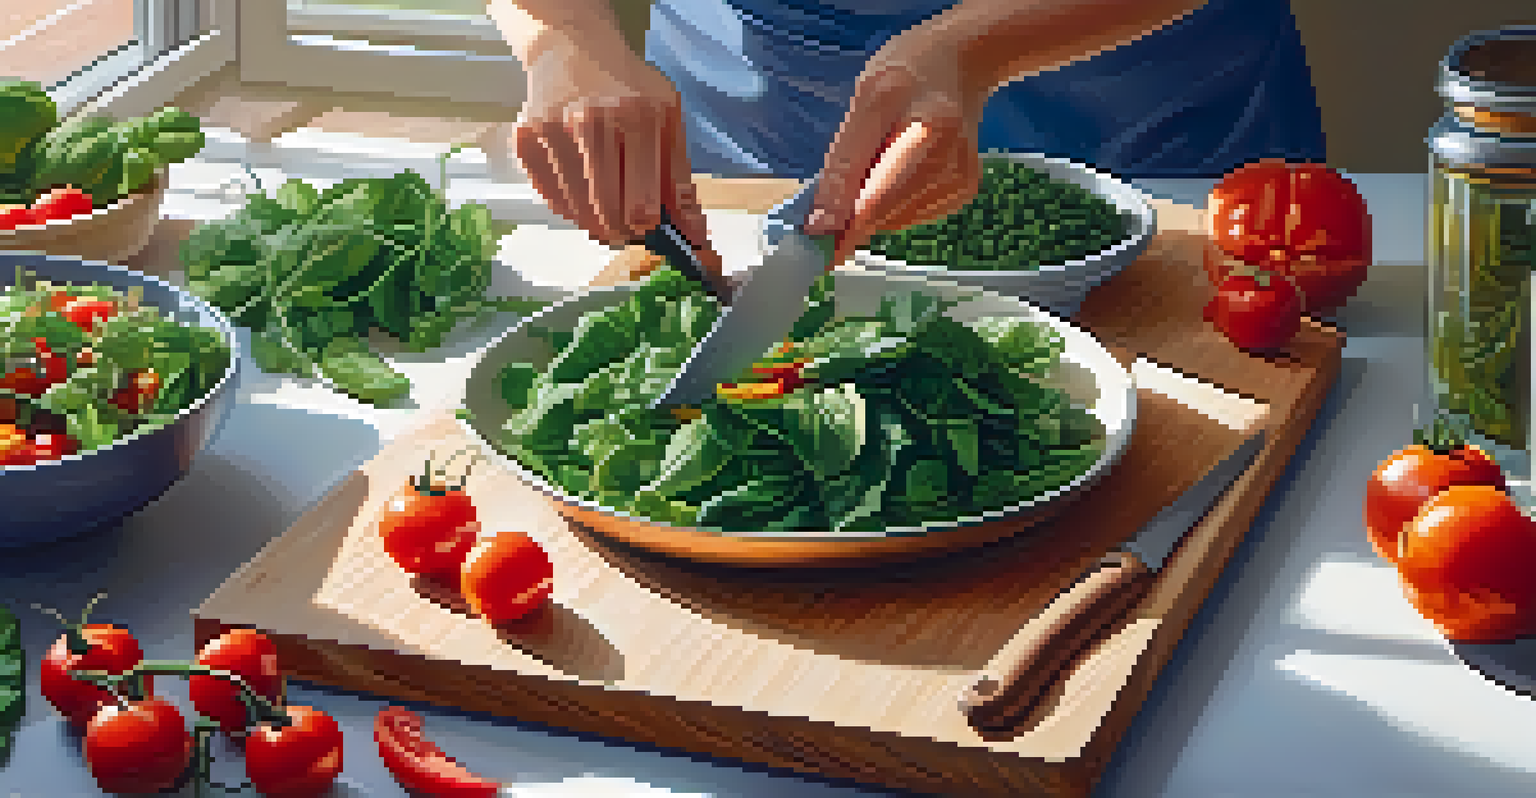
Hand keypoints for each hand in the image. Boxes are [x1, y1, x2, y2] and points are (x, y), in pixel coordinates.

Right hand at [511, 35, 722, 275]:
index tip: (649, 226)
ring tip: (605, 203)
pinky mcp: (525, 140)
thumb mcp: (667, 118)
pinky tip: (581, 191)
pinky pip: (550, 198)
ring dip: (595, 220)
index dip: (647, 225)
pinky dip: (569, 206)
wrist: (572, 48)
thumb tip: (693, 233)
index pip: (641, 202)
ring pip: (577, 211)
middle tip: (628, 226)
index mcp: (636, 117)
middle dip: (622, 228)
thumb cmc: (627, 86)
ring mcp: (552, 131)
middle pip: (607, 212)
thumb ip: (680, 178)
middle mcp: (590, 123)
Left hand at [804, 27, 986, 265]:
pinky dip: (890, 202)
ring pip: (893, 220)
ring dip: (870, 206)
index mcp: (930, 131)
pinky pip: (908, 215)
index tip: (812, 246)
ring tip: (878, 159)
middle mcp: (952, 165)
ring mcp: (961, 183)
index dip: (840, 228)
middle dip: (850, 213)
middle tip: (834, 190)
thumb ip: (843, 164)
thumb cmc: (908, 72)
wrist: (960, 63)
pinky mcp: (962, 193)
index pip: (876, 200)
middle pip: (883, 214)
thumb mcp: (866, 101)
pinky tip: (897, 168)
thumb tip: (820, 225)